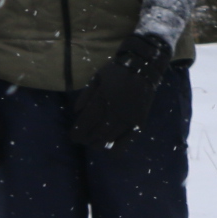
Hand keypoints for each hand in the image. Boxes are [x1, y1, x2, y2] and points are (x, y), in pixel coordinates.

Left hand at [73, 33, 172, 151]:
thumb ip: (85, 96)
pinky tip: (110, 145)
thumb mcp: (96, 78)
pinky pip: (125, 143)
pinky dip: (115, 148)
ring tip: (94, 141)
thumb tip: (76, 112)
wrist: (142, 69)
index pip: (84, 124)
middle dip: (86, 140)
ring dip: (98, 144)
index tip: (73, 136)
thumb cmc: (116, 72)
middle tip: (83, 139)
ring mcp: (127, 120)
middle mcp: (114, 113)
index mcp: (101, 100)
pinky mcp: (138, 124)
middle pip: (95, 135)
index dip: (77, 134)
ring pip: (108, 141)